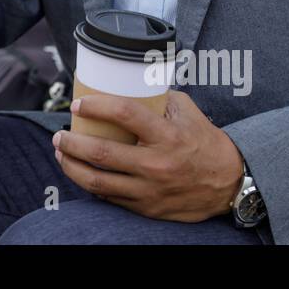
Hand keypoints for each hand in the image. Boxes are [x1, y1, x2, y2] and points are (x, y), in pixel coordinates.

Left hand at [52, 90, 243, 221]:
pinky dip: (91, 185)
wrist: (228, 182)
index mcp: (167, 135)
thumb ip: (159, 97)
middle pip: (102, 153)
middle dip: (72, 142)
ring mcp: (150, 189)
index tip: (79, 104)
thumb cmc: (204, 142)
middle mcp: (157, 164)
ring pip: (98, 181)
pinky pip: (110, 198)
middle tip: (60, 134)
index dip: (97, 106)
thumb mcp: (187, 111)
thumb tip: (129, 81)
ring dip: (72, 167)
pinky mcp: (147, 208)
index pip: (125, 114)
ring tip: (61, 154)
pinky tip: (81, 173)